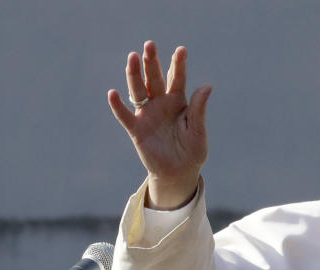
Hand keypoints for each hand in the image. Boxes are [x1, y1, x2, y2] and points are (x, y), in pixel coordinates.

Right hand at [108, 41, 210, 208]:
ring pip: (138, 90)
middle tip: (149, 45)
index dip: (178, 64)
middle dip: (152, 62)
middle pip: (154, 78)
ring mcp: (147, 115)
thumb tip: (207, 85)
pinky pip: (125, 116)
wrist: (179, 173)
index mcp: (178, 101)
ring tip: (132, 57)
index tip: (181, 50)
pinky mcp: (137, 129)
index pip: (177, 78)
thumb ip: (199, 109)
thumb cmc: (192, 152)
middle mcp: (160, 104)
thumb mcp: (198, 130)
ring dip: (134, 74)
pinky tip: (112, 93)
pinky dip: (118, 106)